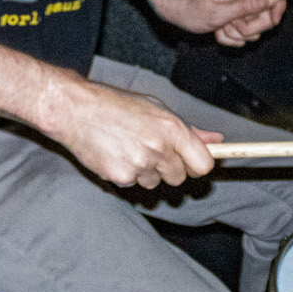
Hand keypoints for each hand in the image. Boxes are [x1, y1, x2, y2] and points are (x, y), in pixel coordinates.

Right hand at [39, 77, 219, 188]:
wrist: (77, 111)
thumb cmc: (116, 106)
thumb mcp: (156, 109)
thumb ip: (188, 130)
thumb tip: (216, 139)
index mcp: (171, 128)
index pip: (203, 164)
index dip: (198, 166)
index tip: (191, 163)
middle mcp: (158, 148)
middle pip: (179, 177)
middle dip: (169, 169)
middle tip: (151, 151)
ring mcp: (139, 164)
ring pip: (155, 183)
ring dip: (146, 172)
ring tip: (129, 149)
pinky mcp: (121, 177)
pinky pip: (133, 185)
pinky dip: (126, 175)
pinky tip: (116, 156)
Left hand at [157, 0, 285, 46]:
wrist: (176, 11)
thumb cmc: (193, 9)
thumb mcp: (220, 11)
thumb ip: (246, 6)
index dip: (279, 2)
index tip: (273, 17)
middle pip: (268, 12)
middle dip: (254, 26)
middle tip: (234, 25)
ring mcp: (240, 8)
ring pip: (255, 28)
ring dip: (238, 34)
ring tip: (221, 27)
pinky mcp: (235, 19)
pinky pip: (242, 35)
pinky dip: (230, 38)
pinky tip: (217, 30)